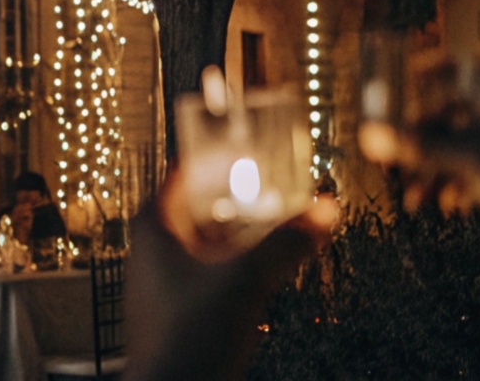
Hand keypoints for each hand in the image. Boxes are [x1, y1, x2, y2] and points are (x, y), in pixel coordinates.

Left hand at [125, 171, 338, 380]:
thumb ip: (286, 242)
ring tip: (292, 217)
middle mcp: (153, 249)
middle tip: (286, 179)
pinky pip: (217, 271)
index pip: (186, 171)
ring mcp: (166, 280)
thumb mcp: (245, 281)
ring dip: (251, 231)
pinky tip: (275, 264)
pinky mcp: (182, 308)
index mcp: (153, 228)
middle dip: (246, 195)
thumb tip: (326, 209)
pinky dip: (245, 262)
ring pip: (214, 241)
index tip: (256, 143)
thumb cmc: (189, 337)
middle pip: (204, 206)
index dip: (221, 156)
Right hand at [375, 57, 479, 303]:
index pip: (462, 70)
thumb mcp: (475, 163)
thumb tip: (372, 134)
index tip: (395, 80)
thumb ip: (423, 146)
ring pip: (463, 146)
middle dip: (422, 140)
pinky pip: (479, 167)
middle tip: (392, 159)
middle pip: (454, 113)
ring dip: (435, 169)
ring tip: (415, 200)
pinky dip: (458, 182)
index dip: (427, 71)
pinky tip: (448, 206)